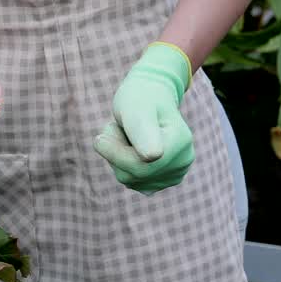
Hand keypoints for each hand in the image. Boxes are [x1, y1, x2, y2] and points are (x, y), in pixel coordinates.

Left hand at [94, 43, 194, 194]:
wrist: (151, 100)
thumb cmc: (140, 99)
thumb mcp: (136, 107)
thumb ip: (142, 130)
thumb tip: (153, 156)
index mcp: (180, 142)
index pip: (139, 164)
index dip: (113, 152)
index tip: (98, 138)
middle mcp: (182, 162)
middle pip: (132, 175)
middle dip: (115, 153)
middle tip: (114, 129)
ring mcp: (174, 175)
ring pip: (129, 179)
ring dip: (117, 158)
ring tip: (127, 136)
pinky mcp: (163, 182)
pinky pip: (131, 181)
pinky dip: (123, 166)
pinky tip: (132, 149)